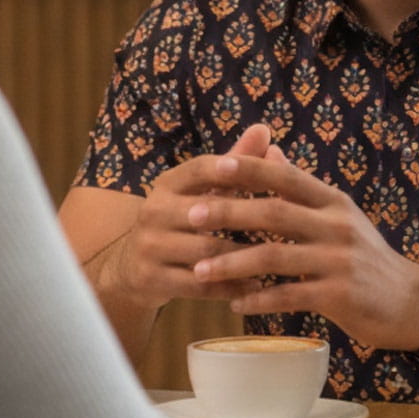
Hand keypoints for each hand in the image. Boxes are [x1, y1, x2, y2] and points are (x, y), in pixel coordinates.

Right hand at [89, 125, 273, 309]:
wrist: (132, 267)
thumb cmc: (181, 220)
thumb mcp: (201, 191)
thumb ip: (234, 163)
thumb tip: (264, 129)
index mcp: (168, 184)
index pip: (199, 169)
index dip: (230, 170)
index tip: (263, 175)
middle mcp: (154, 210)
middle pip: (206, 212)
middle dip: (245, 218)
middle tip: (286, 224)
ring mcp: (150, 246)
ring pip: (205, 251)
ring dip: (244, 257)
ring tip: (278, 259)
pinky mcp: (151, 278)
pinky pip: (198, 285)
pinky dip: (230, 287)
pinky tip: (256, 287)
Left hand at [186, 151, 418, 351]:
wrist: (411, 303)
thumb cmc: (367, 259)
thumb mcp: (340, 215)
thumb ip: (302, 187)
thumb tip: (270, 151)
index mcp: (333, 202)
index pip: (287, 176)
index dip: (250, 169)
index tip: (214, 166)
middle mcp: (336, 225)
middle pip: (274, 213)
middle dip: (230, 212)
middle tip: (192, 215)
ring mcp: (338, 261)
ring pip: (275, 256)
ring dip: (233, 262)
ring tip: (200, 271)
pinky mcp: (339, 295)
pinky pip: (289, 295)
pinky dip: (258, 299)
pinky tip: (234, 303)